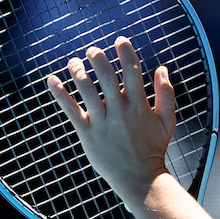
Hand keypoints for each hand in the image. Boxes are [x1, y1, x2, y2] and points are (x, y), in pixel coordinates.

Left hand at [46, 36, 175, 196]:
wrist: (138, 178)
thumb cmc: (153, 148)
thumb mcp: (167, 121)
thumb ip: (166, 93)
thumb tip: (162, 69)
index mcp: (139, 105)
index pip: (132, 71)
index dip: (126, 53)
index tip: (120, 40)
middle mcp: (119, 111)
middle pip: (106, 76)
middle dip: (98, 58)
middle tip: (92, 50)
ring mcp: (102, 122)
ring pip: (86, 90)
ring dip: (78, 71)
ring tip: (74, 61)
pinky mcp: (87, 133)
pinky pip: (70, 110)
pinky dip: (60, 94)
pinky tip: (52, 80)